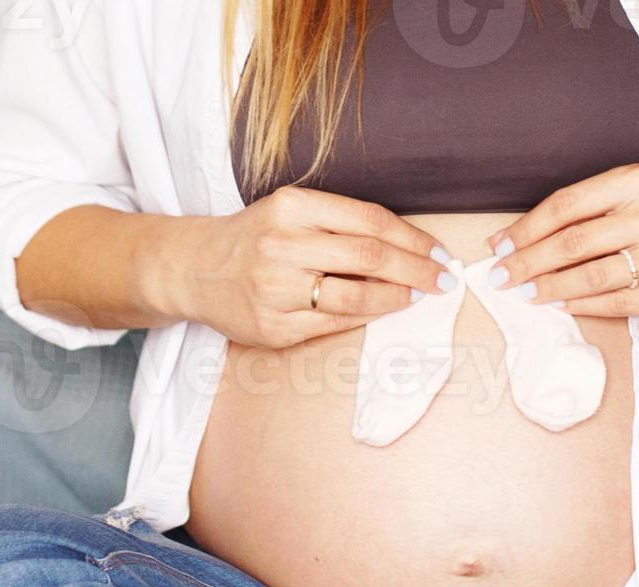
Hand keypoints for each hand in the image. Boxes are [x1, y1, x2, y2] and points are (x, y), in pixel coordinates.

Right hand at [154, 186, 451, 348]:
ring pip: (356, 298)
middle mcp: (282, 245)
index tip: (439, 251)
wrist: (193, 269)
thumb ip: (341, 222)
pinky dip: (366, 318)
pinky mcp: (274, 327)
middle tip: (444, 280)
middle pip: (370, 258)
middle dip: (417, 270)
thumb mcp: (291, 210)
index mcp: (292, 207)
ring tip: (417, 297)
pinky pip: (334, 324)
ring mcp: (276, 290)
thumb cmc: (255, 237)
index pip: (371, 221)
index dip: (414, 239)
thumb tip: (409, 245)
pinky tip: (383, 311)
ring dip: (397, 299)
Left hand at [490, 164, 638, 320]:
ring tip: (523, 293)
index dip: (526, 228)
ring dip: (549, 287)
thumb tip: (519, 239)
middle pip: (574, 242)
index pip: (567, 205)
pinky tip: (559, 304)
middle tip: (499, 277)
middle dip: (528, 262)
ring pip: (593, 275)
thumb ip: (587, 209)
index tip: (498, 246)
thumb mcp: (636, 194)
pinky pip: (618, 303)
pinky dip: (582, 304)